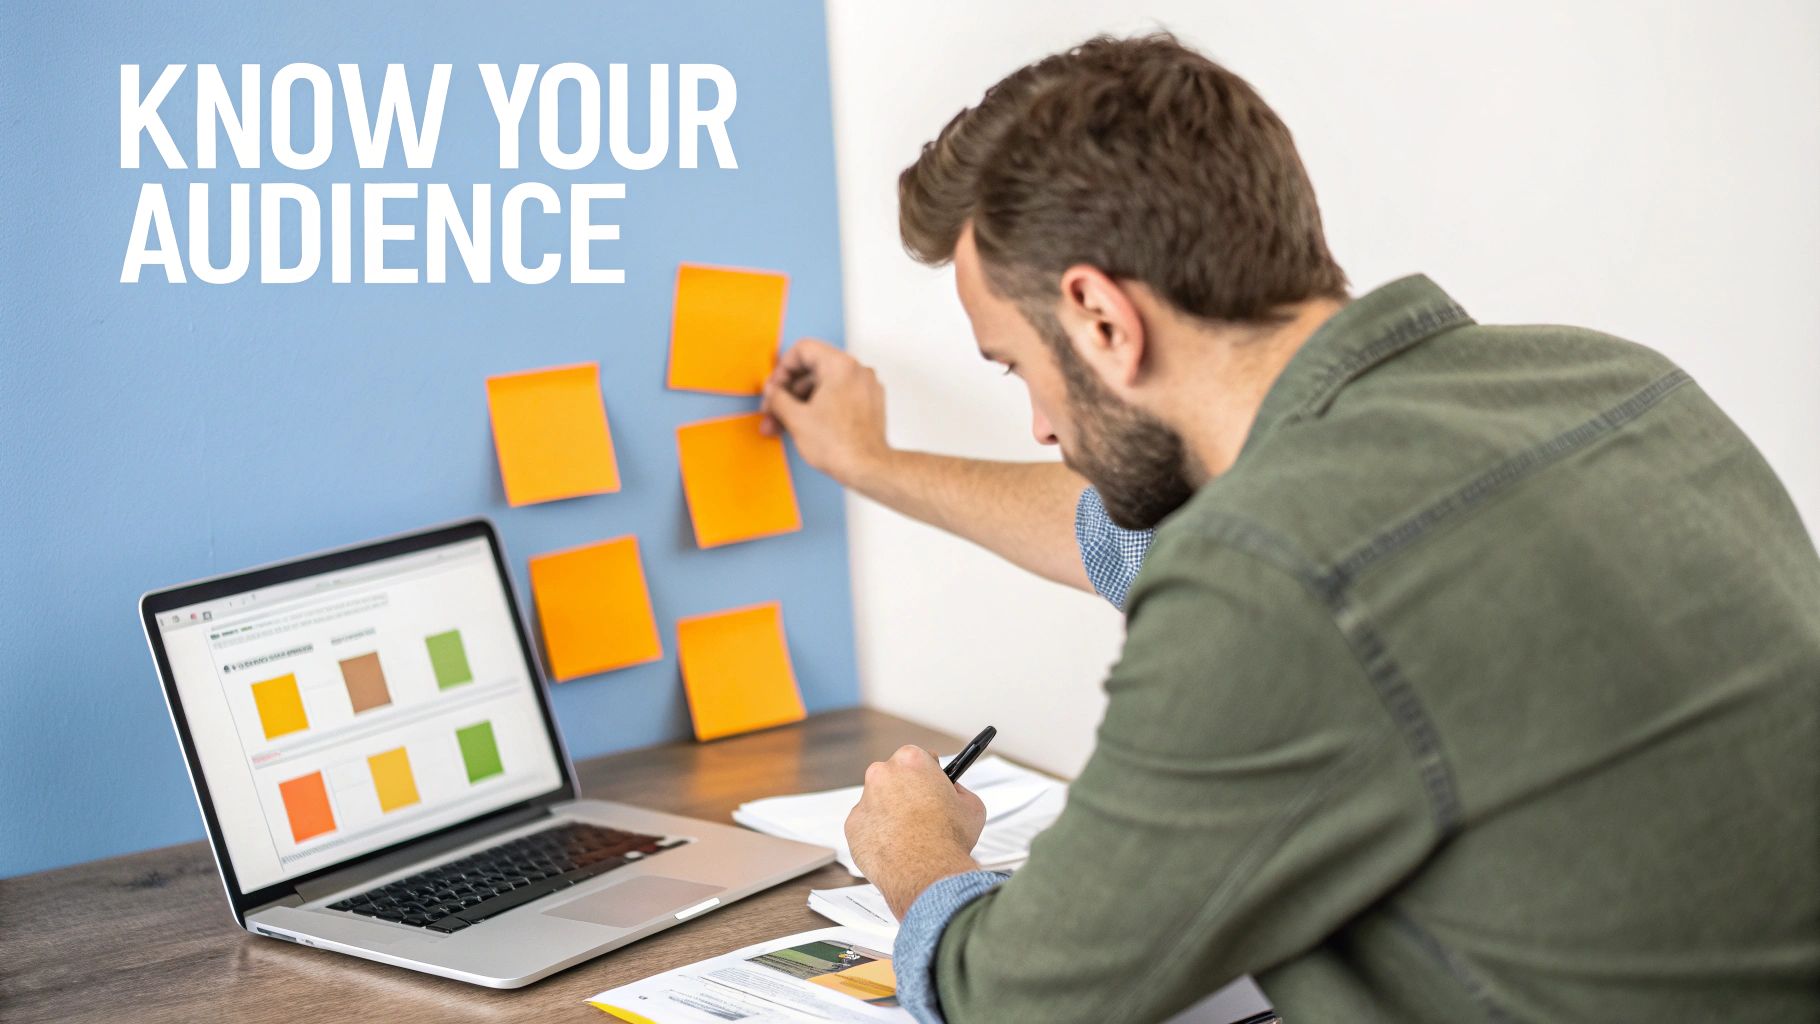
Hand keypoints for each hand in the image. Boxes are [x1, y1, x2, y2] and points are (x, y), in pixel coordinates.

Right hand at [760, 339, 890, 487]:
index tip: (774, 388)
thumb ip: (778, 398)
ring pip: (824, 386)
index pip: (803, 350)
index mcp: (840, 365)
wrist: (867, 468)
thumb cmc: (839, 445)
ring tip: (783, 425)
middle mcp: (857, 371)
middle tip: (773, 410)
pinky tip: (804, 425)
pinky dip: (820, 407)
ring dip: (801, 403)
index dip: (782, 369)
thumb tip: (772, 392)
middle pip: (813, 370)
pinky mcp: (870, 404)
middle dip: (788, 393)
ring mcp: (866, 387)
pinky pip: (839, 396)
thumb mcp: (796, 418)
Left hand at [845, 745, 986, 918]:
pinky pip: (866, 826)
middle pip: (893, 777)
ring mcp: (864, 800)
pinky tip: (895, 847)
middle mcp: (882, 774)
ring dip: (890, 813)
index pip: (917, 758)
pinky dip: (877, 835)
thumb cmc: (948, 840)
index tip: (930, 784)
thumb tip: (953, 791)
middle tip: (922, 813)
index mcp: (910, 760)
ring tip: (910, 836)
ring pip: (877, 803)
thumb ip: (958, 790)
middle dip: (905, 792)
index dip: (926, 774)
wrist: (927, 872)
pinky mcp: (852, 826)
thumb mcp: (971, 805)